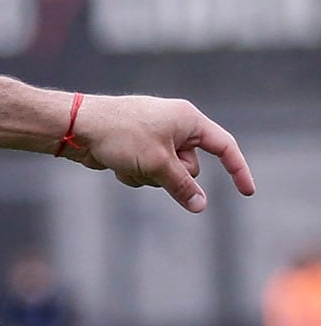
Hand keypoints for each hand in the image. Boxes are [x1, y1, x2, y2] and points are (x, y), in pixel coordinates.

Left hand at [65, 93, 254, 211]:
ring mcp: (155, 139)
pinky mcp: (136, 150)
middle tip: (150, 165)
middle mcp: (175, 127)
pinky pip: (146, 173)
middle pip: (190, 167)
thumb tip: (199, 205)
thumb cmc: (121, 135)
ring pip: (166, 174)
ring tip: (128, 162)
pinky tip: (116, 164)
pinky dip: (134, 174)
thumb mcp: (157, 163)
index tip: (247, 191)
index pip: (224, 146)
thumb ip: (181, 185)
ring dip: (149, 177)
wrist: (79, 128)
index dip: (237, 169)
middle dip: (172, 176)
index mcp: (188, 120)